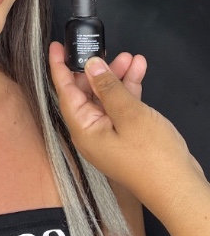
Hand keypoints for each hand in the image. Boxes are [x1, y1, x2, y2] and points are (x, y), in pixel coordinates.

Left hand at [49, 41, 205, 216]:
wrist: (179, 189)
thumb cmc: (152, 155)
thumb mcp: (129, 114)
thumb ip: (108, 87)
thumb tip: (90, 65)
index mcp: (83, 128)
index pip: (64, 91)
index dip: (59, 67)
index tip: (56, 47)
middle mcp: (90, 130)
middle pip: (86, 92)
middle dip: (97, 69)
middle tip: (105, 48)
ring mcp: (108, 133)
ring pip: (106, 96)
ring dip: (117, 76)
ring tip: (131, 57)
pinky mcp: (125, 134)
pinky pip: (121, 106)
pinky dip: (129, 89)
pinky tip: (139, 71)